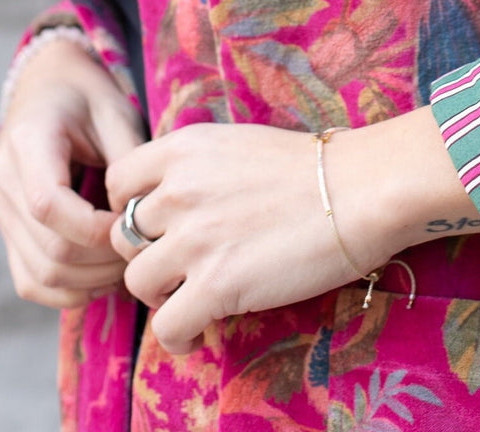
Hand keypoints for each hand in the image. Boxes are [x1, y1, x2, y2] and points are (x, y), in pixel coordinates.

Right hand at [0, 36, 146, 308]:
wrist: (49, 85)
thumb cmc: (89, 95)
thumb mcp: (115, 111)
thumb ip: (128, 159)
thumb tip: (144, 213)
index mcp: (28, 141)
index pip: (49, 205)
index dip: (96, 229)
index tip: (136, 224)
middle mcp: (3, 179)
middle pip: (48, 248)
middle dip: (102, 261)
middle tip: (143, 250)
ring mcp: (1, 208)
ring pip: (39, 273)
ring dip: (89, 281)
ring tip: (129, 265)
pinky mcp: (8, 229)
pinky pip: (29, 278)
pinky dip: (67, 290)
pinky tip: (103, 278)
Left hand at [106, 108, 479, 355]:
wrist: (362, 189)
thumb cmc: (314, 167)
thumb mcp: (239, 144)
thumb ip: (196, 168)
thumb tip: (170, 201)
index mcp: (185, 148)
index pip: (118, 183)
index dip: (132, 208)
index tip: (158, 225)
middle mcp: (179, 189)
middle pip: (122, 236)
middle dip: (146, 253)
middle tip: (179, 266)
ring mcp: (195, 239)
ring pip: (137, 282)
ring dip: (161, 295)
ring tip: (190, 297)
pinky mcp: (216, 285)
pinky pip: (166, 327)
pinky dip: (179, 335)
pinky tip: (200, 330)